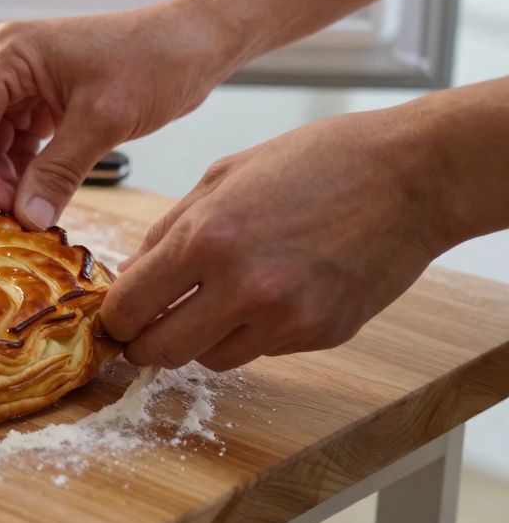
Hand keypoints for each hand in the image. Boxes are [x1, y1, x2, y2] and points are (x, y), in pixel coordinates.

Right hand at [0, 0, 240, 227]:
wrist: (195, 42)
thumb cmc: (156, 62)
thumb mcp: (104, 120)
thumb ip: (58, 171)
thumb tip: (25, 219)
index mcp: (9, 55)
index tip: (1, 209)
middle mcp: (4, 64)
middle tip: (10, 216)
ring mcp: (19, 83)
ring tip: (27, 211)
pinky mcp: (38, 101)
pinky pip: (11, 144)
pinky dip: (19, 173)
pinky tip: (38, 196)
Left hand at [101, 107, 448, 370]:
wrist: (408, 177)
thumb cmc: (315, 163)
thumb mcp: (224, 177)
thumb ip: (168, 231)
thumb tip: (130, 276)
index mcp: (205, 238)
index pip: (130, 307)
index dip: (114, 319)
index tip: (114, 318)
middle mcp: (241, 287)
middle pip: (162, 351)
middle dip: (145, 344)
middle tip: (145, 330)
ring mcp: (284, 318)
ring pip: (211, 359)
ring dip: (200, 339)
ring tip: (214, 301)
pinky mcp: (320, 336)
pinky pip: (262, 351)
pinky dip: (250, 332)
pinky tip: (268, 293)